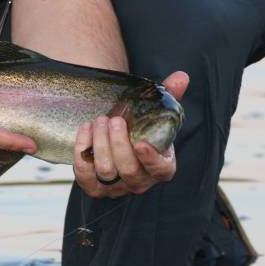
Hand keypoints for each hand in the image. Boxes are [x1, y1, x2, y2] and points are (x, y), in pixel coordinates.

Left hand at [73, 71, 188, 198]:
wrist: (116, 135)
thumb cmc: (141, 126)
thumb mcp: (156, 111)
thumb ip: (170, 94)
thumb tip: (181, 77)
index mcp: (161, 167)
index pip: (160, 169)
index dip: (150, 159)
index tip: (140, 143)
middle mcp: (139, 182)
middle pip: (128, 170)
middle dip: (118, 143)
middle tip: (113, 120)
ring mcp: (116, 188)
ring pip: (106, 172)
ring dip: (99, 143)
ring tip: (99, 120)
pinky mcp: (94, 187)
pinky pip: (84, 175)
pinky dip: (83, 151)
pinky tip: (86, 129)